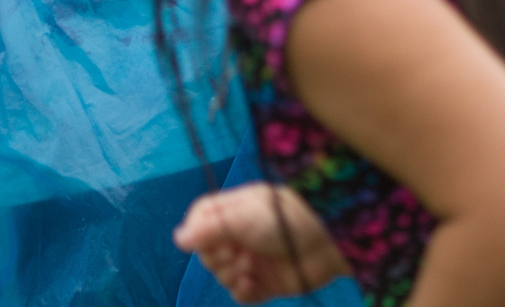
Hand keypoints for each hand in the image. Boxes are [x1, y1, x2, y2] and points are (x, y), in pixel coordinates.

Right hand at [173, 183, 347, 301]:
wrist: (326, 243)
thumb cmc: (284, 219)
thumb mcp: (243, 217)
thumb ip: (209, 227)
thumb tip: (178, 239)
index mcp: (235, 211)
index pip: (200, 221)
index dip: (196, 233)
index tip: (199, 241)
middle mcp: (241, 235)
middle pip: (208, 252)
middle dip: (217, 257)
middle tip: (235, 254)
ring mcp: (253, 260)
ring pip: (222, 275)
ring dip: (231, 274)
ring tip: (250, 268)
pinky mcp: (266, 284)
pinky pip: (241, 294)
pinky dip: (243, 292)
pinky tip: (252, 284)